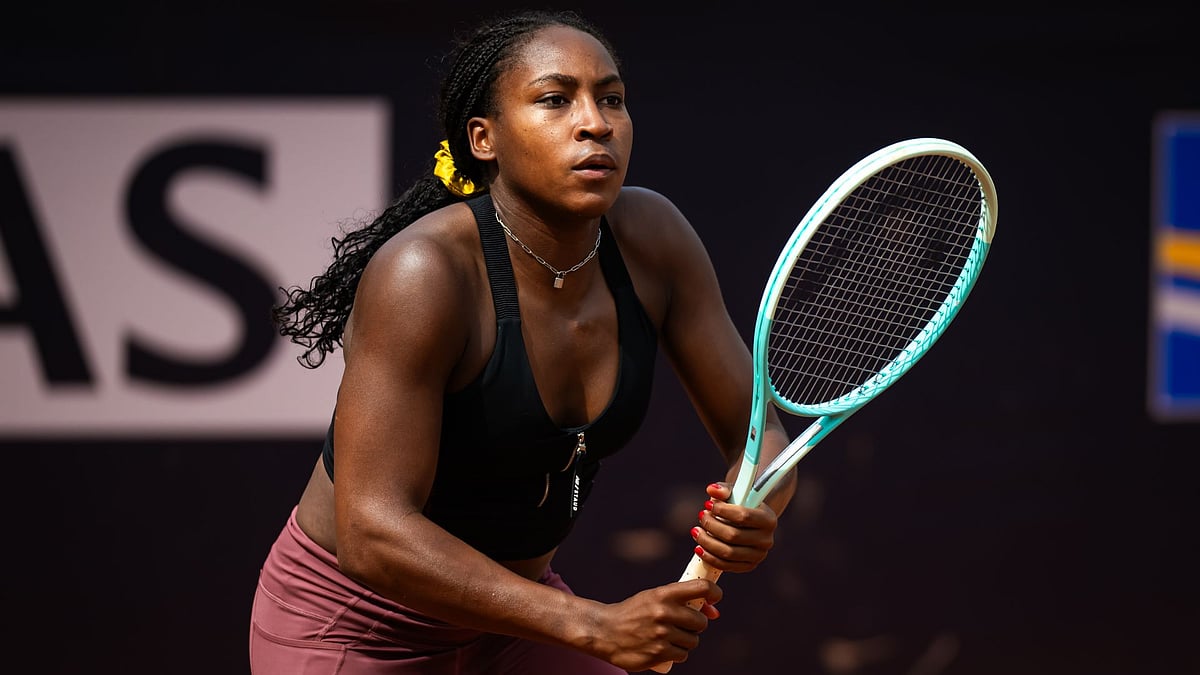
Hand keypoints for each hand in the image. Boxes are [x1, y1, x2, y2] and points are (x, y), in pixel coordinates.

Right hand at [585, 579, 721, 670]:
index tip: (714, 598)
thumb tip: (714, 612)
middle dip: (695, 624)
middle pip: (701, 622)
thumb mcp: (653, 598)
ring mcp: (661, 635)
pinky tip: (663, 648)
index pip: (702, 587)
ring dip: (686, 641)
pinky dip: (676, 654)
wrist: (604, 631)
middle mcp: (664, 613)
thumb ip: (682, 601)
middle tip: (682, 624)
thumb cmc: (634, 612)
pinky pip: (682, 655)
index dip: (714, 592)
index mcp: (664, 594)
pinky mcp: (658, 654)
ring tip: (669, 636)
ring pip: (693, 641)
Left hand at [692, 482, 776, 572]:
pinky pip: (726, 566)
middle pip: (734, 535)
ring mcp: (758, 555)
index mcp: (768, 519)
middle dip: (712, 525)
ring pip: (728, 552)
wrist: (748, 523)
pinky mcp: (748, 566)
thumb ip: (724, 489)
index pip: (744, 516)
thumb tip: (712, 490)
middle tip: (701, 515)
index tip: (707, 504)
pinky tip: (699, 548)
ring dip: (707, 542)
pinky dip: (710, 557)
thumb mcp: (734, 493)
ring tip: (696, 531)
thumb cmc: (740, 504)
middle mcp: (767, 540)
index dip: (722, 510)